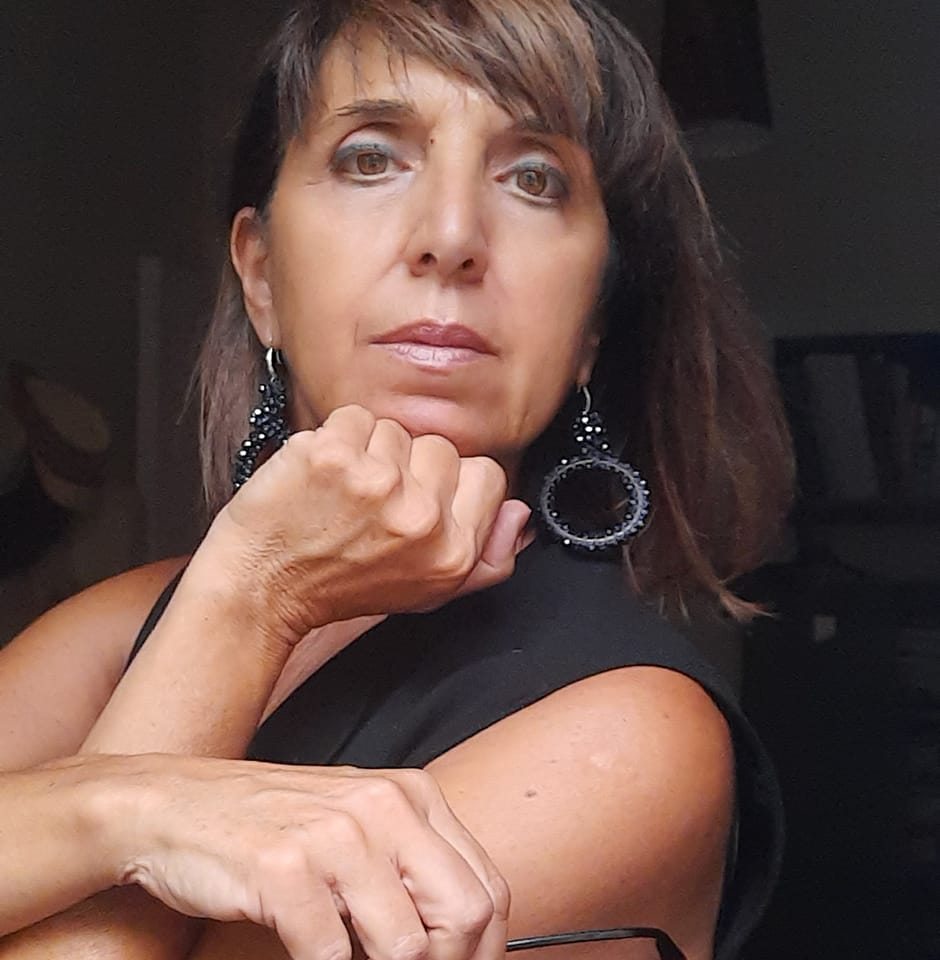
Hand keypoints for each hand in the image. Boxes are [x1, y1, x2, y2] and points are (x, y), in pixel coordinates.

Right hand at [112, 755, 508, 959]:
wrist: (178, 806)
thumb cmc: (274, 824)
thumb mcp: (360, 826)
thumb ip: (411, 868)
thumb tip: (464, 940)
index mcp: (412, 795)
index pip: (486, 887)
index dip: (485, 950)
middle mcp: (384, 806)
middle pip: (462, 915)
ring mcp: (335, 834)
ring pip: (404, 946)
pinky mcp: (285, 868)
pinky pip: (329, 955)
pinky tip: (310, 957)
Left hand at [204, 405, 531, 644]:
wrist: (260, 589)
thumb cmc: (339, 588)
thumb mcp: (427, 592)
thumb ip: (486, 558)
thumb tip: (519, 515)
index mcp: (452, 553)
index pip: (486, 475)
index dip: (448, 484)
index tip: (415, 502)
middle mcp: (420, 519)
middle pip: (440, 447)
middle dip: (407, 466)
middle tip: (370, 506)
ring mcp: (375, 483)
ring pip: (394, 429)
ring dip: (368, 451)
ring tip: (341, 494)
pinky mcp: (331, 456)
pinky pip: (352, 417)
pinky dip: (333, 437)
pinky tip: (319, 476)